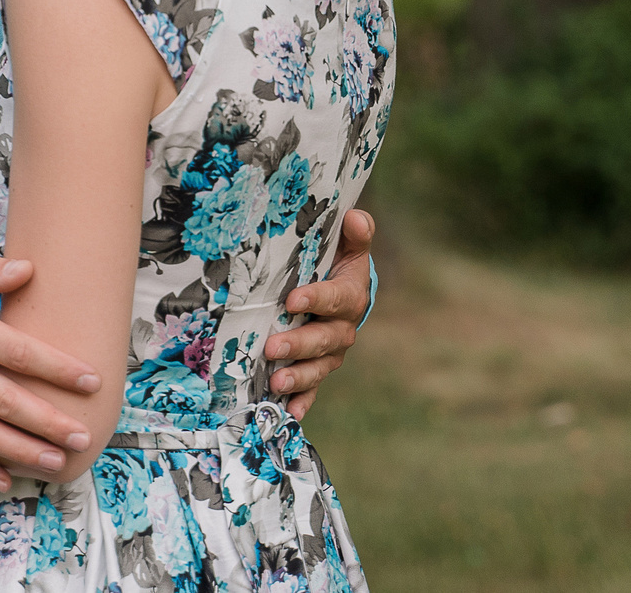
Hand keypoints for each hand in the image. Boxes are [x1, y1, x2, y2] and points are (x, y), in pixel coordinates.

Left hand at [267, 208, 373, 421]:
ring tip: (276, 382)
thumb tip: (357, 217)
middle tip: (273, 346)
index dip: (316, 299)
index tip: (292, 300)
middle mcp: (342, 329)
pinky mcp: (317, 369)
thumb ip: (356, 233)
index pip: (335, 298)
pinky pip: (312, 388)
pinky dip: (301, 402)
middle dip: (299, 344)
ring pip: (318, 368)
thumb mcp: (349, 247)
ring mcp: (330, 353)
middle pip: (324, 340)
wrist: (343, 294)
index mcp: (350, 296)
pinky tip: (289, 413)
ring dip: (298, 377)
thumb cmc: (339, 265)